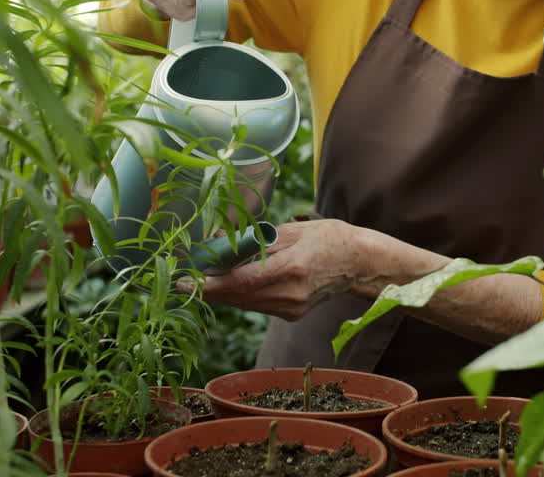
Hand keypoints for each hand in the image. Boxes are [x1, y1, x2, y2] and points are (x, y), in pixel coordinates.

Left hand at [188, 219, 370, 320]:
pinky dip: (240, 295)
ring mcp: (292, 308)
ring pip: (245, 304)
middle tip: (181, 282)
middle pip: (237, 297)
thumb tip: (222, 243)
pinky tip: (230, 285)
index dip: (209, 284)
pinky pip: (257, 305)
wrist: (362, 263)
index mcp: (292, 268)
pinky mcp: (292, 313)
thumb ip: (258, 240)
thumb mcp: (294, 230)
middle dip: (207, 290)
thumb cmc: (330, 238)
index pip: (240, 282)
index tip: (184, 282)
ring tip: (200, 280)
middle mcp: (290, 294)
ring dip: (221, 293)